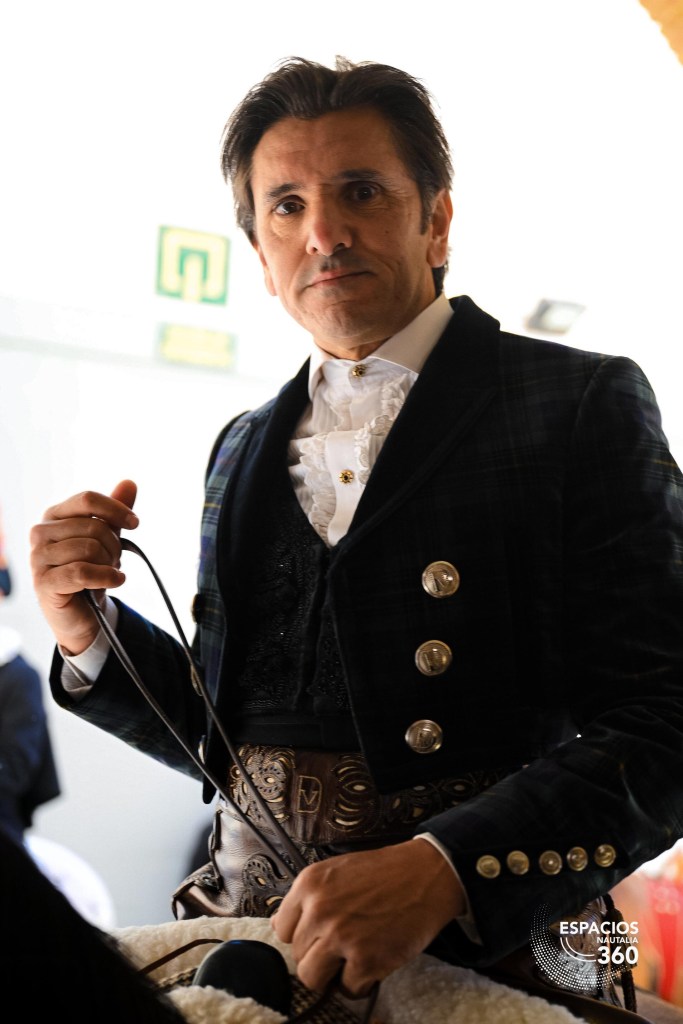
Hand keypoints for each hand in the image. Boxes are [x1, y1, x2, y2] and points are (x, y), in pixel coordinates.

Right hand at [30, 480, 138, 653]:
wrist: (83, 613)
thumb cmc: (91, 571)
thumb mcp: (107, 538)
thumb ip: (115, 511)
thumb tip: (130, 482)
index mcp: (53, 516)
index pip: (87, 500)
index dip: (116, 509)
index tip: (135, 523)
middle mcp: (40, 533)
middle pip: (93, 527)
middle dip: (114, 546)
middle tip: (115, 561)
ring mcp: (38, 558)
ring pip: (89, 548)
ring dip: (110, 564)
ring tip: (109, 573)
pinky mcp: (44, 583)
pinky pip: (83, 572)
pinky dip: (107, 577)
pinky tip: (116, 581)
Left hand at [271, 838, 464, 996]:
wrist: (426, 874)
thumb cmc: (383, 873)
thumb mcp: (336, 871)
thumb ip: (309, 898)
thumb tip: (283, 926)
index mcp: (309, 884)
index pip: (282, 929)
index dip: (302, 936)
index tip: (317, 936)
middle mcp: (320, 910)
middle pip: (297, 956)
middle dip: (319, 955)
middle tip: (343, 945)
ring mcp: (342, 936)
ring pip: (312, 978)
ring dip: (332, 974)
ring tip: (352, 959)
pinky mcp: (366, 960)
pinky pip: (347, 989)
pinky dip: (361, 982)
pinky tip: (374, 960)